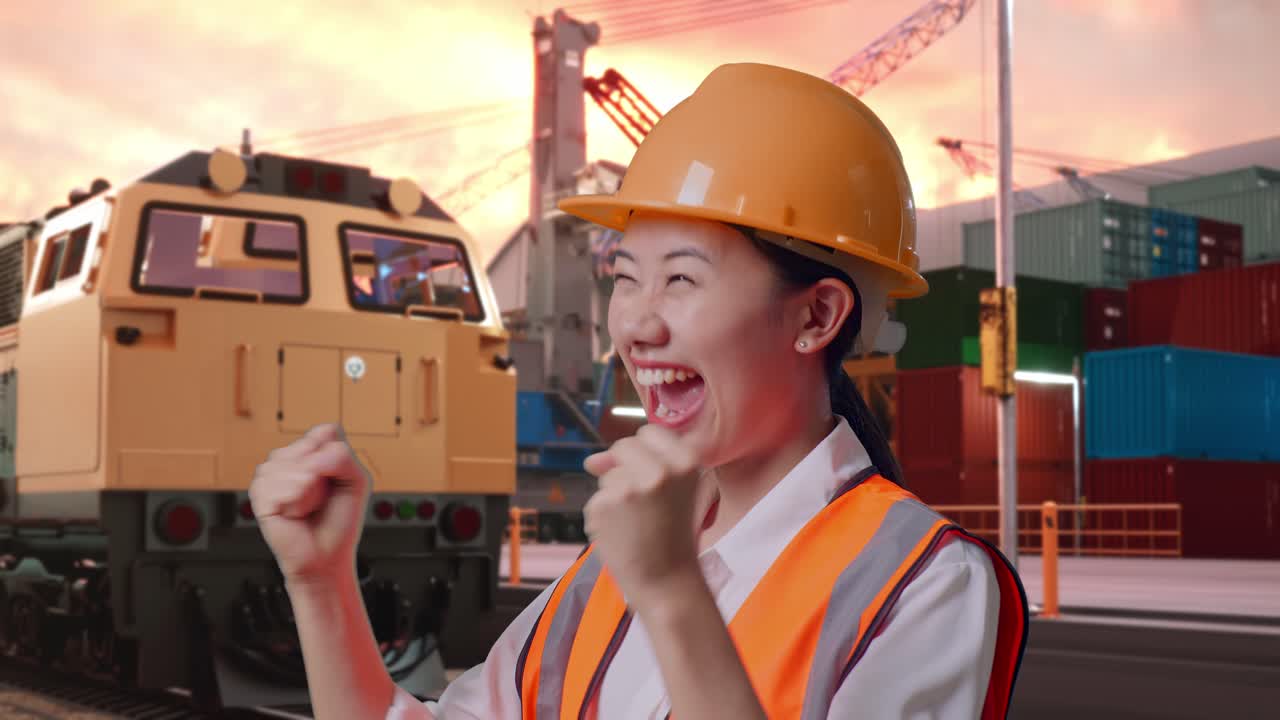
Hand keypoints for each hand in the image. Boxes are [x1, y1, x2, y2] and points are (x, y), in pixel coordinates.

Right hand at [249, 423, 371, 585]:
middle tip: (323, 496)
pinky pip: (280, 488)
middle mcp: (289, 458)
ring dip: (309, 492)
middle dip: (325, 475)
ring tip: (308, 506)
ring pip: (294, 466)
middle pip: (309, 446)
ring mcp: (271, 474)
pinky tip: (294, 513)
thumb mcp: (357, 480)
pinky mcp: (259, 494)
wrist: (325, 555)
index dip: (337, 456)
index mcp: (312, 450)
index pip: (325, 431)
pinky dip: (295, 504)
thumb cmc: (340, 519)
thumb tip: (312, 460)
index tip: (338, 478)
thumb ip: (342, 457)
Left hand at [582, 424, 715, 610]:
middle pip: (624, 447)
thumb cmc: (671, 535)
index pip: (649, 431)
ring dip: (614, 494)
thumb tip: (591, 461)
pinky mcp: (603, 505)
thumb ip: (637, 464)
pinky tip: (622, 534)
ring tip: (635, 523)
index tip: (651, 475)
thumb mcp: (673, 491)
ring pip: (607, 475)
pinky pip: (596, 499)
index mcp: (685, 461)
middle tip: (642, 502)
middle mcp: (659, 469)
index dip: (644, 453)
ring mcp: (628, 486)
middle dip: (624, 468)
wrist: (666, 581)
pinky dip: (603, 516)